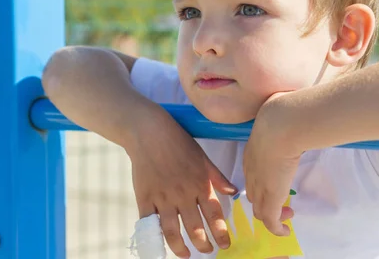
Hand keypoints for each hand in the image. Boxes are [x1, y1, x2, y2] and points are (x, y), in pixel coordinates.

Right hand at [126, 106, 237, 257]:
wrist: (149, 132)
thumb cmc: (178, 141)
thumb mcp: (203, 157)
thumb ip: (217, 177)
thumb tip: (233, 192)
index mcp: (200, 183)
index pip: (214, 214)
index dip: (220, 232)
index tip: (225, 244)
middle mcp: (183, 194)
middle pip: (195, 227)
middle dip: (203, 244)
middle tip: (208, 251)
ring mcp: (162, 197)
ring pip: (172, 231)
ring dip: (181, 247)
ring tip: (186, 255)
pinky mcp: (145, 197)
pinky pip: (150, 223)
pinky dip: (155, 237)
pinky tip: (161, 244)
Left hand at [243, 92, 301, 236]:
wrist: (282, 124)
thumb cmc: (285, 113)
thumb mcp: (283, 111)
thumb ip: (289, 113)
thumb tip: (303, 107)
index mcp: (254, 150)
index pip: (253, 171)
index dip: (263, 179)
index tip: (278, 180)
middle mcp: (252, 169)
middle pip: (253, 191)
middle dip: (266, 199)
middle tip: (283, 202)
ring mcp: (260, 183)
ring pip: (260, 207)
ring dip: (273, 214)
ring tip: (287, 215)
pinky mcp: (271, 196)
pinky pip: (269, 220)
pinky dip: (275, 228)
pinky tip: (285, 231)